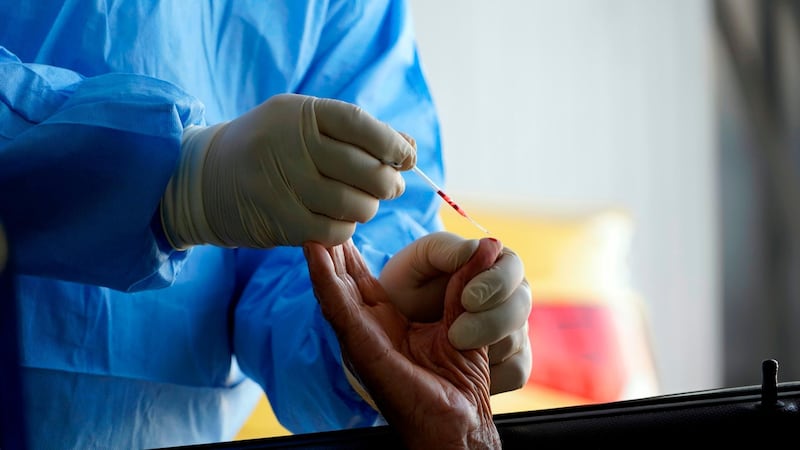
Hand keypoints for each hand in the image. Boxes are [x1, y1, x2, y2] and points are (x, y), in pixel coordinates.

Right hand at [161, 93, 415, 248]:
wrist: (206, 177)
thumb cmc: (270, 147)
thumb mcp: (304, 124)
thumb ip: (356, 132)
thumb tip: (409, 147)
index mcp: (299, 114)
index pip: (359, 124)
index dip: (391, 143)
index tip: (407, 157)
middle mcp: (289, 146)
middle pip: (364, 170)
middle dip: (388, 182)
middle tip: (391, 186)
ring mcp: (282, 185)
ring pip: (353, 205)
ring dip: (368, 208)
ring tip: (363, 203)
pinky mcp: (278, 221)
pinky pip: (333, 231)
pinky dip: (346, 228)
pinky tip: (340, 220)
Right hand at [304, 237, 502, 449]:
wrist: (458, 422)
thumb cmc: (458, 381)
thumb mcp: (462, 318)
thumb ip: (466, 282)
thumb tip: (489, 244)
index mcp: (387, 325)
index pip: (363, 282)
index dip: (351, 254)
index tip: (344, 225)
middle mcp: (368, 330)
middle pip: (343, 282)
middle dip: (331, 251)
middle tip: (322, 217)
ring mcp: (361, 338)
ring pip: (334, 290)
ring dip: (321, 259)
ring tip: (312, 226)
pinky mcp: (361, 345)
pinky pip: (338, 306)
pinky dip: (324, 278)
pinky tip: (314, 252)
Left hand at [379, 231, 531, 394]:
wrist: (393, 326)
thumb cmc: (406, 285)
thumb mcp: (414, 262)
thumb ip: (443, 249)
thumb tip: (479, 247)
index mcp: (492, 263)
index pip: (512, 267)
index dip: (496, 282)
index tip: (467, 299)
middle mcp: (510, 296)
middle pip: (521, 306)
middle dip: (491, 322)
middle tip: (455, 336)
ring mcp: (513, 330)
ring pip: (519, 340)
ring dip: (488, 350)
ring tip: (451, 352)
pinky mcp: (510, 361)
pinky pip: (518, 371)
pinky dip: (496, 375)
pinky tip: (466, 372)